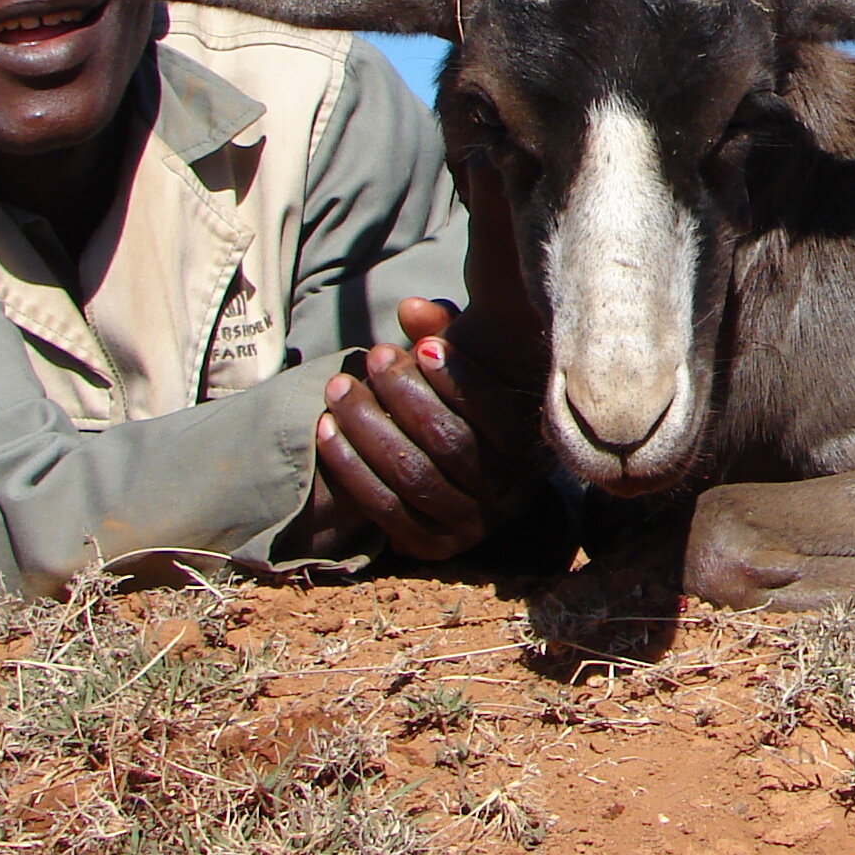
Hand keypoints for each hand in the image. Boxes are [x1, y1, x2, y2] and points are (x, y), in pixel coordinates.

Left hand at [306, 298, 531, 560]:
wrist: (451, 482)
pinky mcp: (432, 547)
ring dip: (368, 426)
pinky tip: (325, 429)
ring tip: (338, 387)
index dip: (460, 379)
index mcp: (530, 449)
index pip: (500, 415)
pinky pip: (384, 507)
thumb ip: (441, 334)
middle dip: (405, 394)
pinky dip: (350, 466)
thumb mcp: (459, 369)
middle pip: (450, 442)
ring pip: (413, 474)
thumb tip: (411, 307)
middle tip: (372, 356)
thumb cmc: (457, 408)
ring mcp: (471, 526)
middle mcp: (509, 494)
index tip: (421, 345)